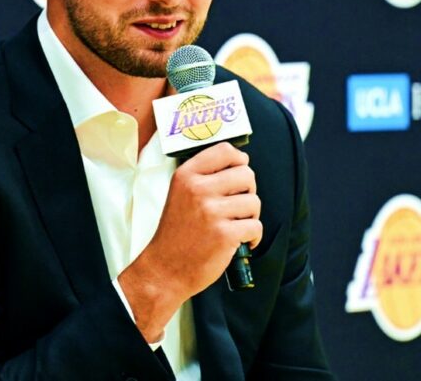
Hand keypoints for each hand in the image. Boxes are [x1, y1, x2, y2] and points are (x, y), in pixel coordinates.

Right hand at [118, 142, 260, 341]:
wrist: (165, 270)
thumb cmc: (176, 233)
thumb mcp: (179, 194)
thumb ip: (204, 176)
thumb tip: (241, 162)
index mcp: (186, 176)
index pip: (225, 150)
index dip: (239, 160)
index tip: (238, 173)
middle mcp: (198, 189)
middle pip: (246, 174)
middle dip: (248, 191)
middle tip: (237, 206)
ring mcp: (211, 211)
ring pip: (254, 201)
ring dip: (250, 216)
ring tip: (235, 225)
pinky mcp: (224, 234)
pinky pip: (256, 226)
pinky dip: (252, 236)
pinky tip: (239, 241)